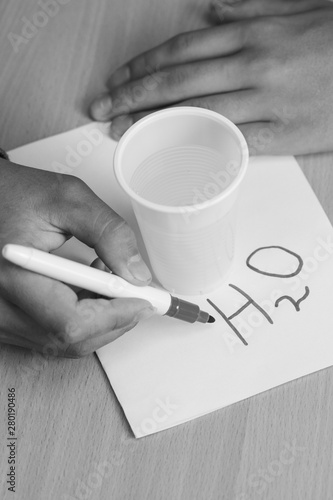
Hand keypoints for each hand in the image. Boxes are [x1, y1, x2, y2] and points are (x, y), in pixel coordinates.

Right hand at [0, 160, 153, 357]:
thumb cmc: (15, 194)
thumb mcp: (69, 199)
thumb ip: (109, 234)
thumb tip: (137, 274)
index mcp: (13, 276)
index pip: (71, 322)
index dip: (115, 317)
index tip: (142, 301)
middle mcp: (1, 306)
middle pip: (71, 339)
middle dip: (113, 320)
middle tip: (134, 292)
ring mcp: (1, 318)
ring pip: (64, 342)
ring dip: (98, 319)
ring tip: (105, 280)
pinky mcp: (6, 320)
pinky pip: (51, 335)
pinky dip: (80, 319)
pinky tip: (87, 289)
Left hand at [89, 3, 332, 154]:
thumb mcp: (293, 9)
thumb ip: (248, 8)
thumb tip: (211, 11)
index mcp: (253, 33)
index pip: (181, 51)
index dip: (142, 67)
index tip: (116, 82)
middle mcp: (252, 64)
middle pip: (178, 81)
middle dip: (133, 97)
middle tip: (102, 110)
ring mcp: (266, 101)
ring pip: (197, 112)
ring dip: (155, 124)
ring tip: (124, 133)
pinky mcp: (281, 133)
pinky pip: (232, 142)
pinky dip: (198, 148)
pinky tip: (172, 155)